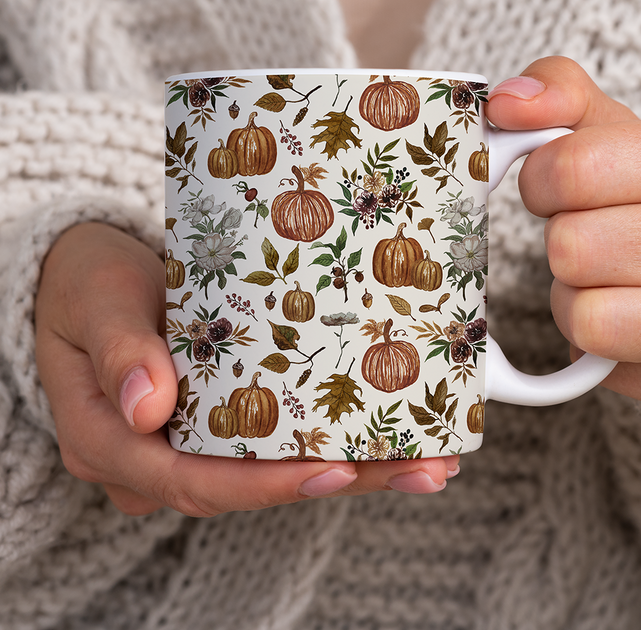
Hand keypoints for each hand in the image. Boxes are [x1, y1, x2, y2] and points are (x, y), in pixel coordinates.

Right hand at [35, 223, 457, 515]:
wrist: (93, 279)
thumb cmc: (88, 285)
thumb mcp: (96, 304)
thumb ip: (118, 353)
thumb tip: (150, 408)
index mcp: (112, 443)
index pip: (194, 482)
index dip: (266, 485)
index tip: (334, 470)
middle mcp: (155, 458)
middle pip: (250, 485)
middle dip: (338, 480)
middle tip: (420, 468)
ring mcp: (189, 444)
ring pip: (272, 471)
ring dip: (354, 467)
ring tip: (428, 458)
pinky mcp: (217, 423)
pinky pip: (274, 444)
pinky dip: (331, 440)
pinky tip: (387, 435)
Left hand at [487, 56, 640, 408]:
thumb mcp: (620, 132)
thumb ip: (563, 100)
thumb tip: (506, 103)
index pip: (577, 170)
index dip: (543, 179)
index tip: (554, 184)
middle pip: (574, 249)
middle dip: (566, 241)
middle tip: (595, 234)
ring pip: (587, 317)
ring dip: (578, 298)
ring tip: (613, 279)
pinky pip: (605, 366)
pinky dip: (601, 344)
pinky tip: (634, 315)